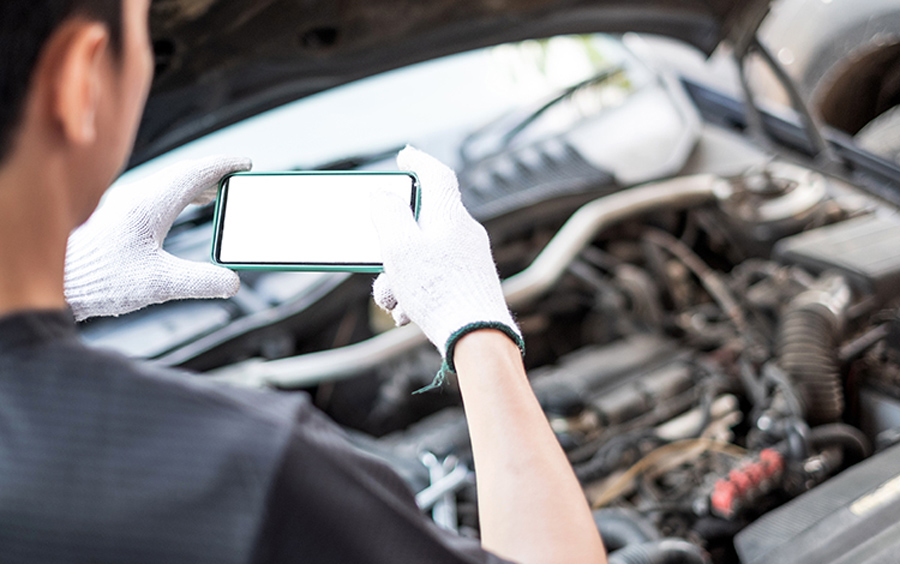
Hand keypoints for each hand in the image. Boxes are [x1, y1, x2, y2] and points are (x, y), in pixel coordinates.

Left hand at [64, 155, 250, 320]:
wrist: (57, 280)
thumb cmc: (99, 278)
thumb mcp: (160, 284)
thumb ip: (201, 281)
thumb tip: (231, 282)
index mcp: (151, 205)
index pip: (195, 173)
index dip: (224, 167)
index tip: (244, 163)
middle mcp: (137, 199)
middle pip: (182, 175)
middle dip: (212, 174)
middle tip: (235, 178)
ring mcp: (124, 206)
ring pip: (165, 185)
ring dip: (192, 185)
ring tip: (212, 194)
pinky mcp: (115, 219)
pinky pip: (153, 196)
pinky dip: (173, 197)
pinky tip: (174, 212)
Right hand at [371, 147, 521, 371]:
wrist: (476, 337)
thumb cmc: (439, 291)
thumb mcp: (400, 248)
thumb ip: (388, 214)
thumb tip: (383, 194)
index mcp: (449, 215)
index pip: (436, 175)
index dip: (418, 161)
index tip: (405, 156)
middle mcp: (464, 233)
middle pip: (420, 226)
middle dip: (392, 249)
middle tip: (382, 267)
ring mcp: (469, 259)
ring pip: (423, 257)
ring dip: (400, 279)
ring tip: (395, 302)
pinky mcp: (470, 284)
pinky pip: (435, 279)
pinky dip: (416, 293)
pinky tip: (409, 314)